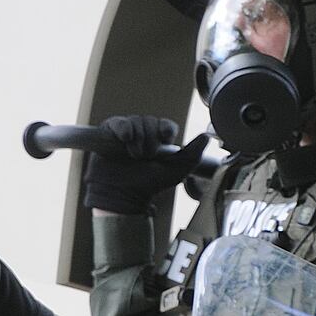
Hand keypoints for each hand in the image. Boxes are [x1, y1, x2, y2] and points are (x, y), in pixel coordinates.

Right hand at [82, 115, 204, 214]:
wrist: (122, 195)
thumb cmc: (148, 185)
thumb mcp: (176, 172)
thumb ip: (192, 155)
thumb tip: (206, 136)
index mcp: (159, 141)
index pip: (166, 125)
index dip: (166, 129)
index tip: (165, 138)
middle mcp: (143, 134)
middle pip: (150, 122)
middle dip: (150, 140)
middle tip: (145, 157)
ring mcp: (126, 133)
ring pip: (136, 121)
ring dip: (137, 139)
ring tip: (133, 155)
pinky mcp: (109, 133)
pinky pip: (118, 122)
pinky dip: (123, 128)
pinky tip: (125, 139)